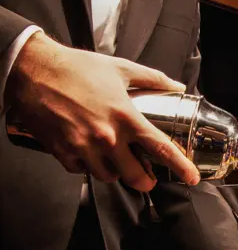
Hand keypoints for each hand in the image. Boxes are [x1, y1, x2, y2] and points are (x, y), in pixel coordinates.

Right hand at [5, 31, 199, 190]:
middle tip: (146, 178)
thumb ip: (152, 79)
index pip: (161, 149)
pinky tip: (89, 153)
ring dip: (115, 172)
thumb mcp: (120, 68)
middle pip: (136, 176)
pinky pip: (82, 172)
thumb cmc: (76, 68)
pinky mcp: (63, 152)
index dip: (181, 167)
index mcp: (126, 117)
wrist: (33, 70)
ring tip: (114, 160)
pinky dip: (88, 167)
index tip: (192, 178)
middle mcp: (107, 137)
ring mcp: (84, 147)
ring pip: (108, 177)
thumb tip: (177, 86)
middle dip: (145, 181)